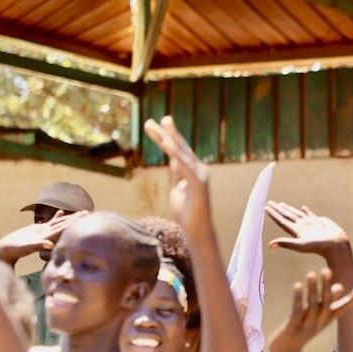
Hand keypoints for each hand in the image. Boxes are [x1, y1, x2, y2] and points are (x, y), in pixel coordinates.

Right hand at [0, 211, 83, 265]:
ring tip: (80, 212)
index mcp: (49, 238)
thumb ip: (38, 245)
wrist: (9, 249)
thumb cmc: (17, 250)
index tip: (84, 219)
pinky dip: (56, 217)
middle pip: (65, 225)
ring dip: (69, 217)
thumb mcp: (27, 247)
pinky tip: (61, 212)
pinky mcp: (39, 230)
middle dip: (76, 219)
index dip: (73, 224)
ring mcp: (45, 232)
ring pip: (59, 222)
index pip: (64, 229)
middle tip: (88, 212)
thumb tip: (49, 244)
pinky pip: (50, 222)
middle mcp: (49, 235)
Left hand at [143, 116, 210, 234]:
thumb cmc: (187, 211)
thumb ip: (178, 174)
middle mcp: (199, 170)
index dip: (164, 137)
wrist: (197, 229)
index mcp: (193, 170)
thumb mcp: (179, 188)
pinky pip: (185, 169)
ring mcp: (200, 177)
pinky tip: (169, 146)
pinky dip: (177, 156)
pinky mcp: (199, 185)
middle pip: (180, 148)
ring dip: (171, 140)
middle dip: (167, 133)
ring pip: (182, 155)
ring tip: (162, 128)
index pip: (177, 150)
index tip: (152, 126)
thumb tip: (173, 161)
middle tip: (154, 120)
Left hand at [265, 202, 350, 256]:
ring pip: (297, 214)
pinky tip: (303, 208)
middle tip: (269, 202)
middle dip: (278, 209)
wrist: (336, 245)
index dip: (273, 214)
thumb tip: (270, 245)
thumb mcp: (300, 245)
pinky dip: (306, 211)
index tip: (266, 207)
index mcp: (296, 232)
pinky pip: (310, 215)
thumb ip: (286, 243)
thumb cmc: (319, 247)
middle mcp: (302, 227)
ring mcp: (310, 224)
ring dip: (289, 209)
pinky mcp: (319, 222)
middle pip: (287, 216)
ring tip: (282, 204)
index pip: (282, 221)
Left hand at [268, 268, 352, 351]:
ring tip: (311, 273)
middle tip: (327, 269)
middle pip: (326, 303)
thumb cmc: (301, 332)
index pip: (341, 310)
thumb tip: (338, 287)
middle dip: (326, 286)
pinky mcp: (293, 327)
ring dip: (313, 289)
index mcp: (326, 321)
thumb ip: (324, 304)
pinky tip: (297, 285)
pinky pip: (297, 311)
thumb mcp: (315, 319)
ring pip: (312, 305)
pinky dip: (298, 298)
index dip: (350, 301)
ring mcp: (307, 326)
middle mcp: (319, 323)